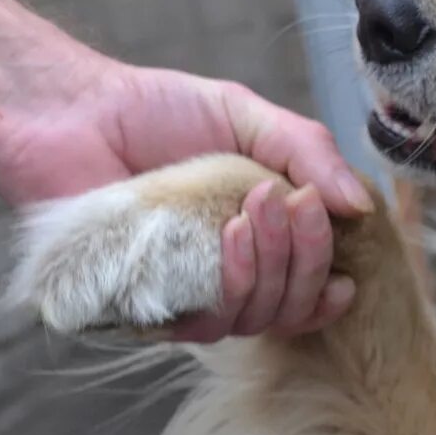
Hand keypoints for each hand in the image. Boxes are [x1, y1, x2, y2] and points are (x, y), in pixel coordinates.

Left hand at [0, 57, 372, 341]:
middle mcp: (223, 274)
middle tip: (297, 204)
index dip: (330, 287)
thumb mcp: (247, 117)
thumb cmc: (155, 111)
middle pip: (289, 306)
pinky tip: (232, 236)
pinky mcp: (142, 307)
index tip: (346, 266)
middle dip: (307, 258)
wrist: (74, 111)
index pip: (306, 288)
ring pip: (253, 318)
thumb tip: (361, 207)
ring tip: (257, 207)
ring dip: (273, 267)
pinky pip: (205, 324)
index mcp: (255, 238)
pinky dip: (234, 282)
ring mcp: (183, 293)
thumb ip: (307, 153)